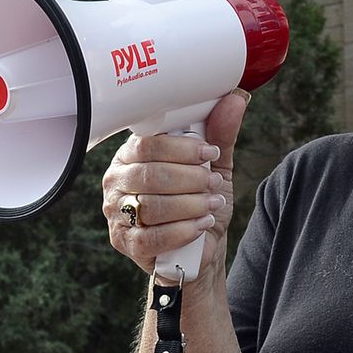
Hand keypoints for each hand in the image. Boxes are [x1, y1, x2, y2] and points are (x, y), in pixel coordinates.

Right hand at [102, 91, 245, 283]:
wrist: (199, 251)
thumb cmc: (198, 204)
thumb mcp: (214, 167)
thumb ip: (220, 136)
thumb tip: (235, 101)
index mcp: (132, 154)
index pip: (147, 143)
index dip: (182, 148)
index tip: (209, 153)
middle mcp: (118, 181)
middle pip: (150, 174)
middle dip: (190, 178)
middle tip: (213, 183)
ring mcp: (117, 214)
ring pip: (152, 205)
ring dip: (191, 204)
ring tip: (212, 204)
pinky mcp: (126, 243)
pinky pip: (153, 236)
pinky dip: (184, 230)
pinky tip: (201, 225)